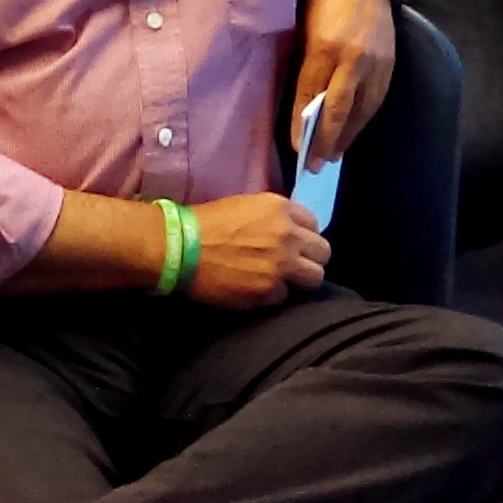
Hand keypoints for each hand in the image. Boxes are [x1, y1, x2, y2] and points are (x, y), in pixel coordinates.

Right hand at [183, 193, 329, 308]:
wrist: (179, 246)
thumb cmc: (207, 222)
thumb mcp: (247, 205)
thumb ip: (275, 217)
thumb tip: (292, 232)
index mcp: (280, 209)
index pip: (315, 224)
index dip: (304, 236)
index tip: (294, 242)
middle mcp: (287, 236)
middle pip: (323, 253)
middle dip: (311, 259)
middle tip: (293, 264)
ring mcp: (280, 266)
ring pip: (314, 278)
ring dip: (299, 279)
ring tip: (280, 280)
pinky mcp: (267, 292)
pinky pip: (284, 297)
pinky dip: (272, 295)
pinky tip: (255, 288)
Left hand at [292, 0, 395, 161]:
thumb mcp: (306, 29)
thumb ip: (307, 64)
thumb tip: (302, 103)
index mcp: (326, 47)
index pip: (310, 95)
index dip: (302, 125)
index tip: (296, 148)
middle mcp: (353, 59)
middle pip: (338, 110)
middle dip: (326, 142)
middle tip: (315, 166)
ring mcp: (375, 64)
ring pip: (361, 111)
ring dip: (347, 136)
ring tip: (333, 156)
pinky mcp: (389, 65)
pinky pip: (375, 101)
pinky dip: (363, 120)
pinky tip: (353, 131)